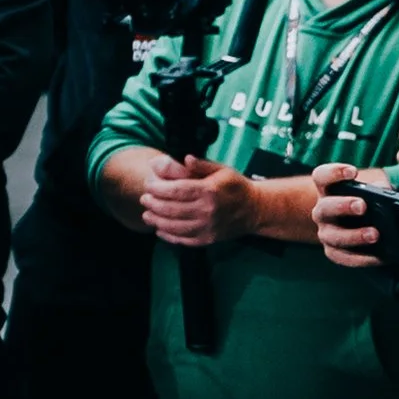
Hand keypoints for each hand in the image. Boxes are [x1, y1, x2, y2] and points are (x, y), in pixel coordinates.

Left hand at [139, 152, 258, 250]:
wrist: (255, 209)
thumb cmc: (235, 186)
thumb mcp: (221, 170)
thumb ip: (201, 165)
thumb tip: (185, 159)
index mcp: (209, 191)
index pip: (176, 190)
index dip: (158, 188)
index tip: (148, 185)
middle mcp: (207, 211)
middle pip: (171, 209)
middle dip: (153, 204)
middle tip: (144, 199)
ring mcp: (207, 227)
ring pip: (174, 226)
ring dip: (156, 221)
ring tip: (147, 214)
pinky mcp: (208, 239)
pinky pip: (183, 240)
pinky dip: (168, 236)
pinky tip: (159, 230)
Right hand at [313, 160, 388, 270]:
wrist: (362, 226)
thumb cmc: (366, 204)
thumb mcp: (372, 193)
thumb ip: (379, 189)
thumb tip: (389, 192)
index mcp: (328, 191)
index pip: (321, 176)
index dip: (334, 173)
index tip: (353, 173)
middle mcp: (322, 211)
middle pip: (325, 207)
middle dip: (343, 206)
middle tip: (362, 206)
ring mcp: (326, 232)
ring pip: (333, 236)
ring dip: (354, 235)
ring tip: (374, 235)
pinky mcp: (333, 251)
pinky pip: (343, 257)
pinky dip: (361, 258)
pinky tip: (379, 257)